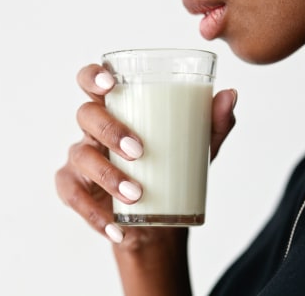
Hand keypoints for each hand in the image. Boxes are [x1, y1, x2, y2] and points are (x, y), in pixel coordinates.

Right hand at [55, 63, 235, 294]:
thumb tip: (230, 95)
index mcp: (118, 111)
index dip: (94, 76)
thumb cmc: (171, 171)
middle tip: (139, 150)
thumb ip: (212, 123)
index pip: (94, 82)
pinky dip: (94, 215)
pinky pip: (74, 197)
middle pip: (86, 115)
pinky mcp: (74, 188)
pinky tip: (116, 229)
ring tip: (137, 193)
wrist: (159, 220)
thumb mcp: (195, 150)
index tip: (111, 83)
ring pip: (81, 157)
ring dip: (107, 176)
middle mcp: (94, 131)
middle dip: (109, 129)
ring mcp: (80, 159)